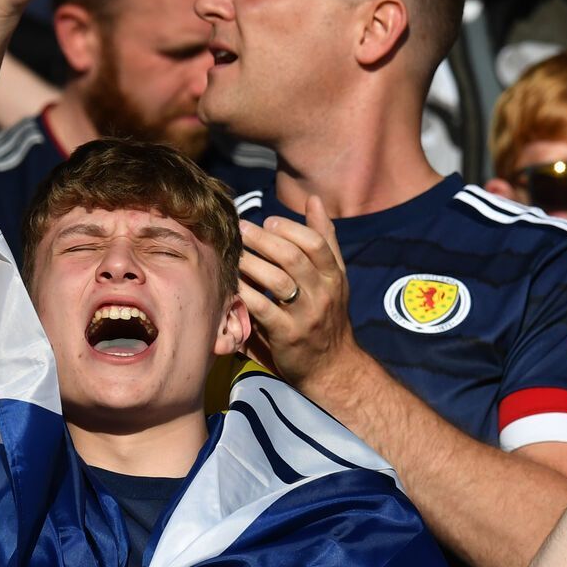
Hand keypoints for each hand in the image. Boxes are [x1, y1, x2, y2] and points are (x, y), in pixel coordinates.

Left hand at [238, 198, 356, 389]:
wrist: (333, 367)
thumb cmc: (327, 315)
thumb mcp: (334, 277)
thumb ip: (324, 238)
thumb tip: (315, 200)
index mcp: (334, 275)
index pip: (315, 242)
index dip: (289, 228)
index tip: (268, 222)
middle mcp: (323, 293)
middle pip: (292, 257)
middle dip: (263, 240)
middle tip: (241, 229)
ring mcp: (306, 315)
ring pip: (277, 280)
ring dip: (251, 263)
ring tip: (234, 253)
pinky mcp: (287, 335)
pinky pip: (262, 309)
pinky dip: (245, 293)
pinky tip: (232, 284)